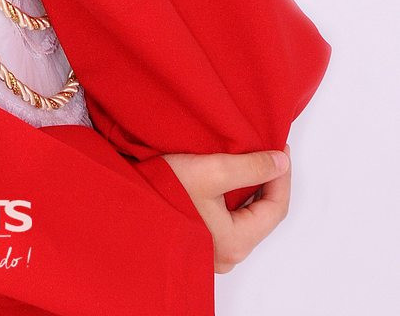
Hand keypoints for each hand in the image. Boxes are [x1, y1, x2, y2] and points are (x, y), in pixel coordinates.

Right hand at [161, 144, 291, 273]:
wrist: (122, 203)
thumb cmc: (163, 190)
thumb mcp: (211, 171)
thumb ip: (250, 167)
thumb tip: (280, 162)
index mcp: (235, 242)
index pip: (276, 208)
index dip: (281, 175)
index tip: (279, 147)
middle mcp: (227, 255)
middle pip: (262, 215)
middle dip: (267, 181)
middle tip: (266, 150)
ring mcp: (212, 252)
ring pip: (245, 217)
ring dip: (250, 188)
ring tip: (248, 159)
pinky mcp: (199, 242)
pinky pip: (228, 220)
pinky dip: (234, 197)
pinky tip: (227, 178)